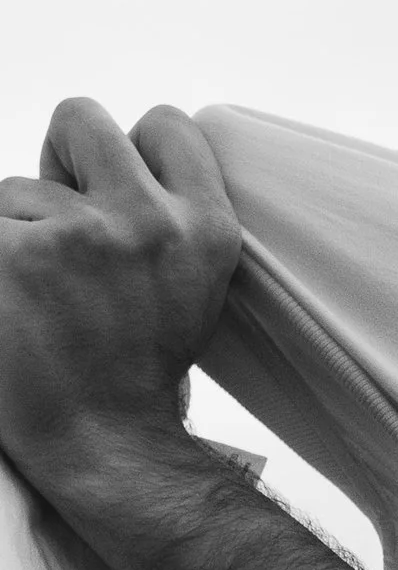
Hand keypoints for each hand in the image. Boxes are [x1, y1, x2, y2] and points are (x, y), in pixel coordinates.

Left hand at [0, 98, 240, 516]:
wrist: (104, 449)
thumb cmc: (135, 377)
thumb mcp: (189, 289)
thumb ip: (160, 223)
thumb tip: (92, 173)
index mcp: (206, 230)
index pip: (168, 124)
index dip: (127, 150)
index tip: (109, 195)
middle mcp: (148, 222)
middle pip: (81, 120)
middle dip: (60, 160)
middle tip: (56, 229)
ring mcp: (77, 233)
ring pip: (14, 188)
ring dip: (15, 234)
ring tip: (35, 302)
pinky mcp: (10, 253)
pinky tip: (10, 304)